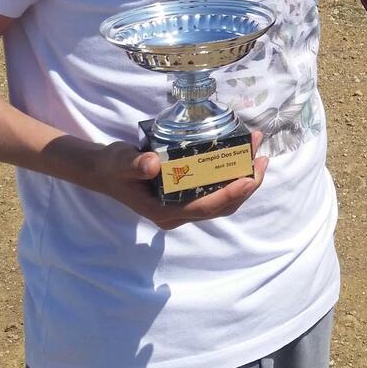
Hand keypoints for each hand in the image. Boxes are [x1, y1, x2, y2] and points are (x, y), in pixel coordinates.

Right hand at [86, 130, 269, 230]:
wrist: (105, 171)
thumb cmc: (113, 168)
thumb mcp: (120, 162)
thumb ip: (134, 164)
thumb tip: (152, 163)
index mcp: (164, 211)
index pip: (205, 208)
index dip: (230, 195)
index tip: (248, 178)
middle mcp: (178, 214)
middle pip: (221, 206)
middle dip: (246, 185)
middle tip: (261, 160)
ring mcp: (184, 206)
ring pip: (223, 199)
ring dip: (244, 179)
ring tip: (257, 154)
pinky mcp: (188, 195)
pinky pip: (217, 190)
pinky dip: (232, 174)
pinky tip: (242, 155)